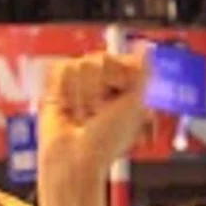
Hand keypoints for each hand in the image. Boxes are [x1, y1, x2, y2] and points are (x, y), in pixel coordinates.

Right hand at [36, 48, 151, 183]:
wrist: (74, 157)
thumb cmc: (107, 140)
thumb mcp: (135, 106)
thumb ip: (144, 74)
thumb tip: (148, 47)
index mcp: (125, 83)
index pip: (122, 58)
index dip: (120, 79)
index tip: (120, 100)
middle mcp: (103, 80)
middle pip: (100, 59)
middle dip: (100, 93)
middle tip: (99, 115)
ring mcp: (81, 81)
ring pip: (80, 66)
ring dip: (82, 97)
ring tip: (82, 116)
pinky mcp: (58, 85)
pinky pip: (62, 71)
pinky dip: (65, 94)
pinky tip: (67, 109)